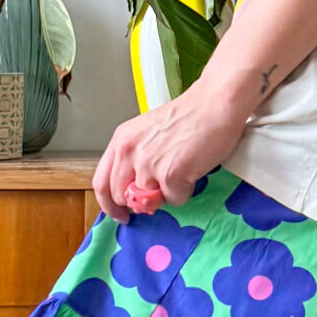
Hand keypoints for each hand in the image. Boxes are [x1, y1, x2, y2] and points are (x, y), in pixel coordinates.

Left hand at [91, 79, 254, 223]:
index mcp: (121, 140)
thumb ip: (135, 159)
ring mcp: (148, 164)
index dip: (108, 204)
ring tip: (181, 170)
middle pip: (121, 197)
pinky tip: (193, 170)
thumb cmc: (189, 115)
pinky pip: (175, 199)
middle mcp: (129, 152)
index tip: (119, 213)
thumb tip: (136, 193)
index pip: (101, 182)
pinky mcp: (170, 174)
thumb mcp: (148, 133)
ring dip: (166, 193)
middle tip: (156, 199)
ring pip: (149, 201)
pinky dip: (186, 191)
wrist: (215, 103)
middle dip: (138, 203)